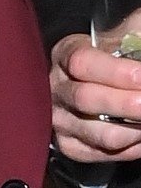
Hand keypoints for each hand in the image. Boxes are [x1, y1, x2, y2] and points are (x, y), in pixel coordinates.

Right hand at [50, 34, 140, 161]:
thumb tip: (140, 37)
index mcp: (66, 54)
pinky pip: (103, 154)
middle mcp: (55, 88)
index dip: (116, 71)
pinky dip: (132, 148)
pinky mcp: (70, 146)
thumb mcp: (127, 36)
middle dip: (129, 104)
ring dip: (136, 130)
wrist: (106, 87)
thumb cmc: (120, 60)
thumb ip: (136, 33)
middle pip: (87, 99)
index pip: (81, 62)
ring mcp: (60, 119)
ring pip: (101, 134)